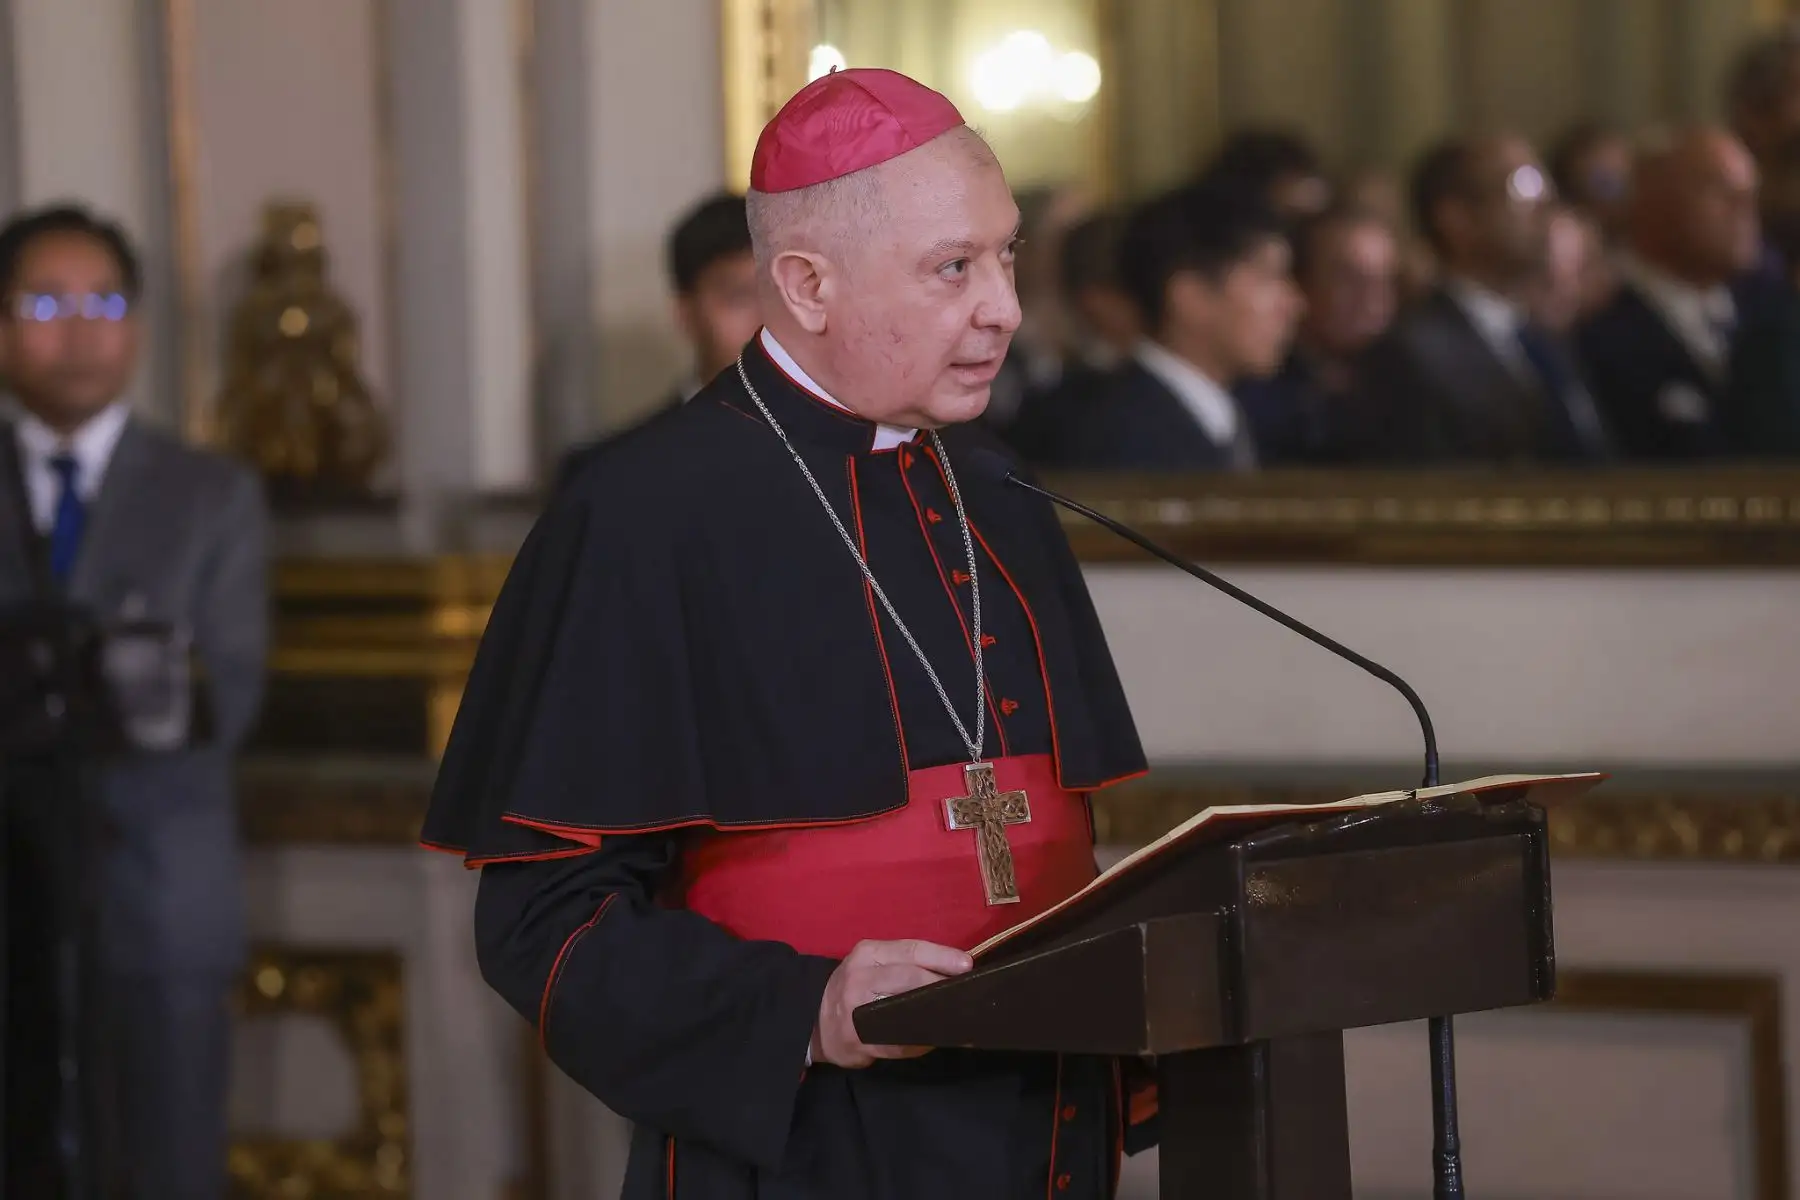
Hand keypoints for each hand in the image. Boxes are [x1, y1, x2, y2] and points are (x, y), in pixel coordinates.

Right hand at [811, 939, 972, 1068]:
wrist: (815, 1020)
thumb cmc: (855, 987)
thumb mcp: (872, 964)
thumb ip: (905, 963)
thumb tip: (955, 971)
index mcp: (867, 953)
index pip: (911, 950)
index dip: (942, 956)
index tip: (967, 965)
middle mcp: (860, 976)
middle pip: (910, 977)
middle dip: (940, 984)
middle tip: (966, 993)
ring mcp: (856, 1010)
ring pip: (904, 1010)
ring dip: (933, 1016)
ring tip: (957, 1018)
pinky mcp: (857, 1039)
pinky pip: (897, 1042)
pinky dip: (918, 1042)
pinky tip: (932, 1040)